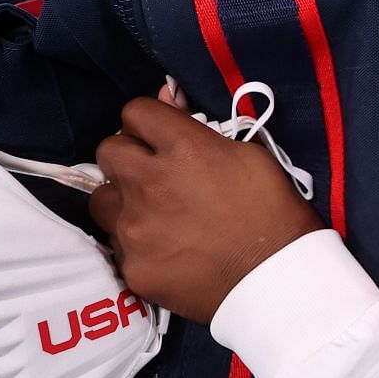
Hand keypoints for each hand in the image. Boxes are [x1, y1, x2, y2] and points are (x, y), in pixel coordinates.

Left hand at [90, 98, 322, 321]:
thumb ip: (199, 128)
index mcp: (184, 148)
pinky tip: (166, 250)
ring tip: (153, 215)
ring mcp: (136, 228)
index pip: (136, 112)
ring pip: (102, 198)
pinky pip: (117, 243)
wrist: (276, 280)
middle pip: (108, 150)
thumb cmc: (273, 212)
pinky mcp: (132, 266)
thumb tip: (167, 97)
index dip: (149, 123)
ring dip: (123, 200)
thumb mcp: (249, 155)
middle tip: (154, 174)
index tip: (161, 138)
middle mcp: (150, 182)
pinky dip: (137, 243)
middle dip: (129, 156)